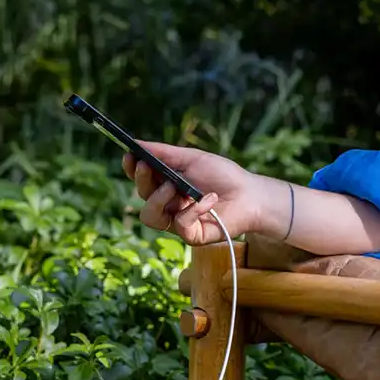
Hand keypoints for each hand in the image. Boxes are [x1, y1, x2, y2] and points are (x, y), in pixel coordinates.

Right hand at [122, 142, 261, 244]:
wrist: (250, 196)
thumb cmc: (223, 176)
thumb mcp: (192, 159)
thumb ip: (164, 153)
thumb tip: (136, 143)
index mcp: (167, 185)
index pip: (142, 180)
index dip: (132, 170)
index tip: (129, 157)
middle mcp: (169, 205)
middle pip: (142, 197)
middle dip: (142, 181)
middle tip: (148, 166)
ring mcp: (177, 222)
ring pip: (150, 217)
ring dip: (158, 199)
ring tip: (175, 187)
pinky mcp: (190, 236)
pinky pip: (179, 224)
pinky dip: (194, 209)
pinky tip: (209, 199)